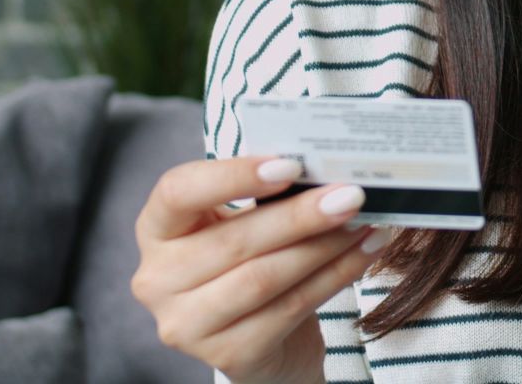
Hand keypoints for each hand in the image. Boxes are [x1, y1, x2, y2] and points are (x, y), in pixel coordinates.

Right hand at [130, 156, 392, 383]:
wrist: (265, 341)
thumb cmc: (251, 262)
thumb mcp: (241, 222)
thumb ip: (266, 196)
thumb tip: (324, 168)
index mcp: (156, 229)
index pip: (178, 192)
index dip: (232, 177)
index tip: (289, 166)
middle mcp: (158, 279)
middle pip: (234, 241)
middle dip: (301, 216)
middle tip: (350, 196)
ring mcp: (186, 324)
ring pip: (265, 278)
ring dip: (324, 247)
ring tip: (364, 223)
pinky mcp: (226, 356)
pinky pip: (290, 309)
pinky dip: (334, 277)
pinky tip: (363, 254)